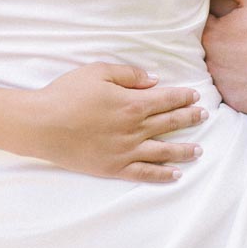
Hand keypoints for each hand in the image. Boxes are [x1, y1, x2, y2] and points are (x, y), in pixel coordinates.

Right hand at [25, 64, 207, 182]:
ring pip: (163, 151)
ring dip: (183, 149)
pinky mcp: (114, 168)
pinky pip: (144, 174)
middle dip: (189, 118)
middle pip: (169, 123)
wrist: (42, 125)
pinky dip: (162, 175)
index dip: (183, 97)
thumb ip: (129, 75)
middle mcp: (134, 129)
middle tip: (204, 116)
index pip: (166, 99)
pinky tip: (175, 174)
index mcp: (132, 103)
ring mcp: (125, 151)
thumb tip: (153, 80)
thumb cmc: (67, 94)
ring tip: (199, 149)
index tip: (195, 96)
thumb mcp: (98, 72)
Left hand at [202, 0, 246, 112]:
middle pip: (205, 49)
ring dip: (224, 63)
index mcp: (211, 35)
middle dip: (219, 42)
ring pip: (215, 70)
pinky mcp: (235, 102)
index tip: (233, 22)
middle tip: (243, 39)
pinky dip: (237, 83)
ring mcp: (223, 85)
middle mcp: (211, 63)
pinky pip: (229, 91)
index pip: (201, 25)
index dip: (216, 20)